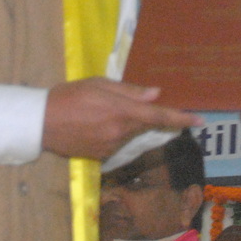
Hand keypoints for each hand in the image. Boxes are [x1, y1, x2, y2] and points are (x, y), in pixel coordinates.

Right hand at [42, 77, 198, 159]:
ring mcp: (110, 147)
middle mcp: (120, 132)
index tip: (200, 120)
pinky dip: (111, 132)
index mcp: (121, 111)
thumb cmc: (69, 96)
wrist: (40, 123)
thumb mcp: (99, 84)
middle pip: (143, 123)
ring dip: (122, 122)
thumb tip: (156, 94)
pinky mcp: (101, 156)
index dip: (181, 118)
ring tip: (95, 112)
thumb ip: (129, 91)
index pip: (159, 115)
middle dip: (139, 114)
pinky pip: (115, 142)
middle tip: (116, 103)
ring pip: (129, 133)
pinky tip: (91, 125)